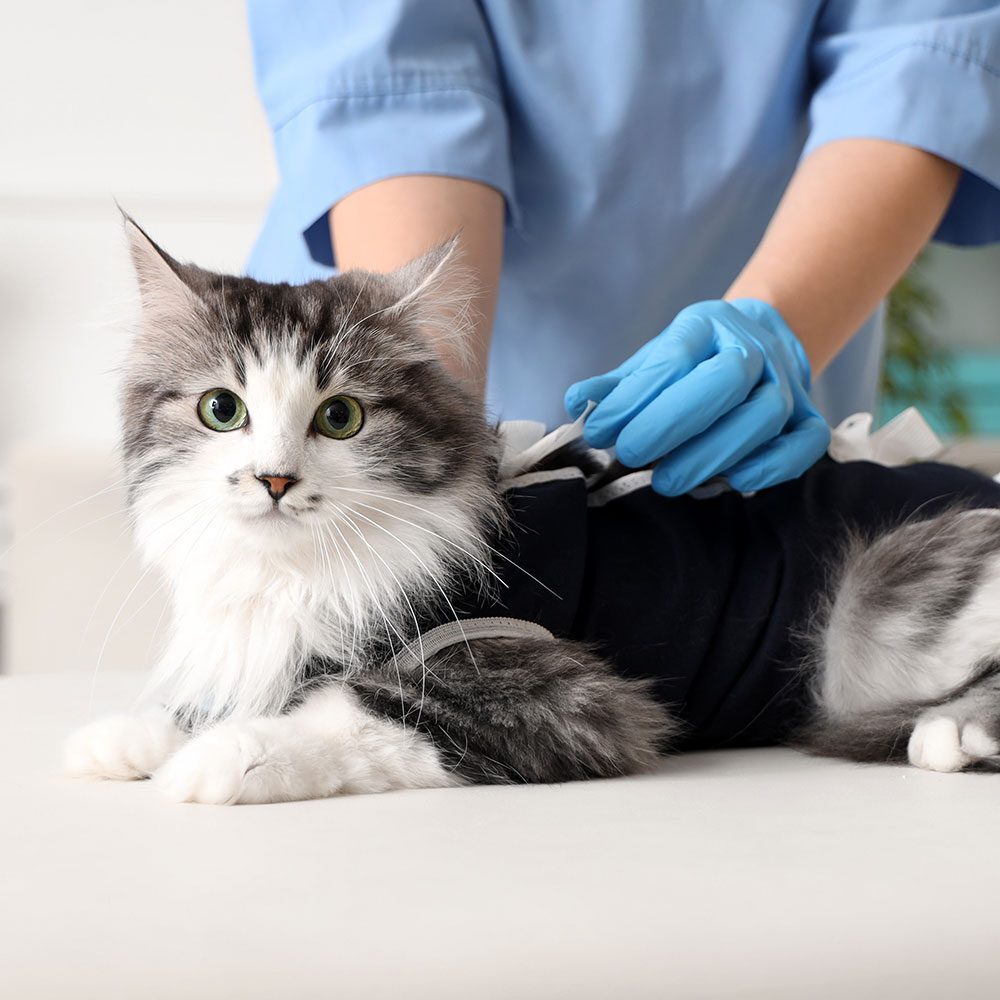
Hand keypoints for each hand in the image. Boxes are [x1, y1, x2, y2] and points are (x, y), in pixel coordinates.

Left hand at [564, 299, 830, 494]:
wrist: (759, 341)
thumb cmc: (693, 362)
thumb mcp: (651, 362)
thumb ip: (616, 385)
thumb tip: (575, 403)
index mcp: (708, 326)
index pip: (674, 358)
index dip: (635, 398)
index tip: (600, 431)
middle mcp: (755, 347)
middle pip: (727, 379)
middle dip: (674, 422)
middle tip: (631, 455)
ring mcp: (787, 382)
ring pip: (764, 416)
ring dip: (713, 453)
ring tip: (668, 481)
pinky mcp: (808, 418)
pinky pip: (803, 444)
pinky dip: (771, 466)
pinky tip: (732, 483)